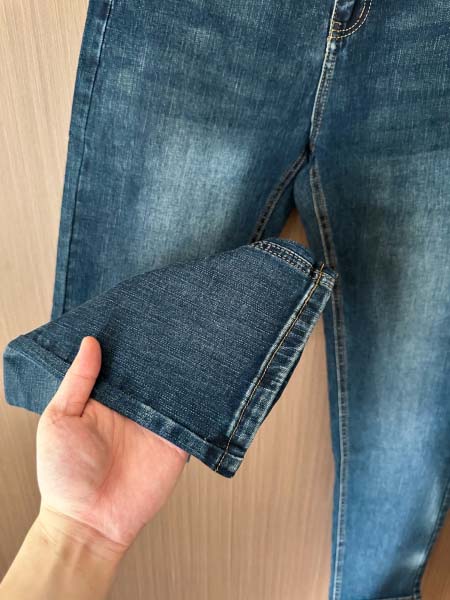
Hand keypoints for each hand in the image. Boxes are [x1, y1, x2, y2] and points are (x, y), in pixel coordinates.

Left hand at [36, 336, 187, 550]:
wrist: (89, 523)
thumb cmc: (64, 474)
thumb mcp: (59, 419)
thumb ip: (77, 381)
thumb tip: (90, 343)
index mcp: (104, 398)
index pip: (121, 362)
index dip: (130, 342)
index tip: (141, 316)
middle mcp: (132, 408)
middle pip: (152, 373)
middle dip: (161, 353)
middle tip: (174, 323)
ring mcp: (155, 425)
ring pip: (175, 391)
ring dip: (183, 375)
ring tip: (194, 344)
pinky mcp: (175, 443)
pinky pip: (192, 420)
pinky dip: (200, 405)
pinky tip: (207, 383)